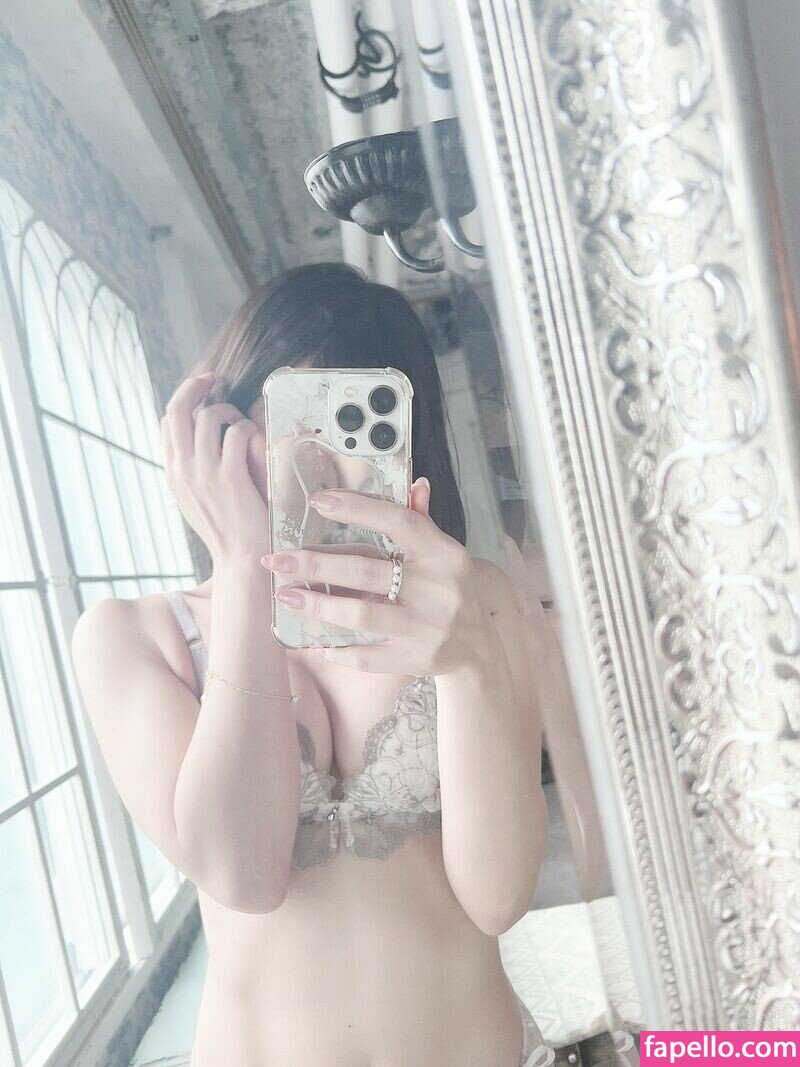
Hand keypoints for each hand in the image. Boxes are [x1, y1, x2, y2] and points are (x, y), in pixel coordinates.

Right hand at [161, 373, 266, 563]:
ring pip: (208, 417)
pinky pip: (237, 433)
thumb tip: (199, 440)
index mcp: (173, 474)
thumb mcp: (199, 497)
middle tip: (214, 380)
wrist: (241, 560)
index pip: (168, 421)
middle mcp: (182, 471)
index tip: (201, 387)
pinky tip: (256, 441)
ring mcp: (203, 473)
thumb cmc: (229, 528)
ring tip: (241, 424)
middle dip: (196, 386)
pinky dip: (248, 429)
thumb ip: (195, 469)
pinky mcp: (230, 477)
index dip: (184, 397)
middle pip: (178, 409)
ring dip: (229, 412)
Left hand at [259, 479, 491, 674]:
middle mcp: (437, 589)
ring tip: (286, 596)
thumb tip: (415, 483)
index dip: (357, 509)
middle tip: (277, 560)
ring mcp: (426, 627)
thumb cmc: (452, 590)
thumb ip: (422, 521)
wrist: (480, 647)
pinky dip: (341, 651)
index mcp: (444, 554)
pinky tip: (319, 643)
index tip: (317, 502)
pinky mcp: (416, 659)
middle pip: (366, 571)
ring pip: (361, 614)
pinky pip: (368, 656)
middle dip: (316, 564)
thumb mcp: (445, 554)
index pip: (397, 522)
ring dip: (318, 604)